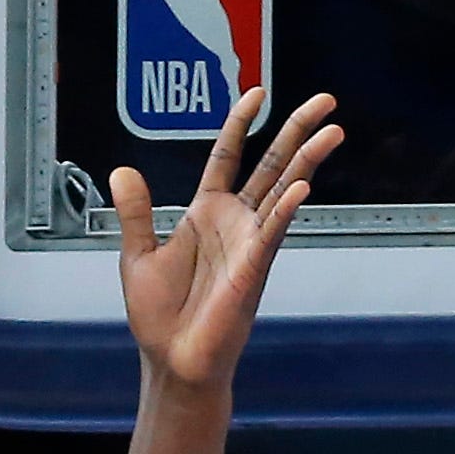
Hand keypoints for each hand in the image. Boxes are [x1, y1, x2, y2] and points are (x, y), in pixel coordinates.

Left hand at [114, 91, 339, 394]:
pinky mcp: (253, 269)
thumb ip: (136, 213)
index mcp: (207, 214)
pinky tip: (302, 185)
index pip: (227, 157)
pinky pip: (273, 232)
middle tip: (325, 101)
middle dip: (297, 130)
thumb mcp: (137, 255)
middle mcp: (235, 223)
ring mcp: (249, 243)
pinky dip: (286, 208)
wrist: (172, 360)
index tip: (256, 93)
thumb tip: (122, 171)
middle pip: (271, 164)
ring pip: (283, 190)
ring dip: (307, 160)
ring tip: (332, 130)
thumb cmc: (160, 316)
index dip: (239, 124)